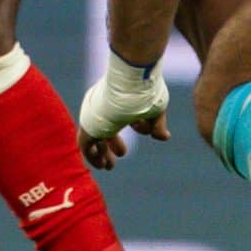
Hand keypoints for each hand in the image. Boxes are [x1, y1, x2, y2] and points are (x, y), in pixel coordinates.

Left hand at [78, 54, 171, 170]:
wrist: (128, 84)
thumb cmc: (144, 91)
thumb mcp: (154, 108)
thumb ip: (157, 124)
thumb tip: (164, 137)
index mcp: (120, 97)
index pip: (124, 113)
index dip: (136, 125)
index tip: (144, 129)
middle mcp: (104, 105)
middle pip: (105, 126)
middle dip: (112, 143)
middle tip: (123, 153)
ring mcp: (94, 115)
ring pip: (94, 137)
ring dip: (102, 153)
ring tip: (110, 166)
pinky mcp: (88, 126)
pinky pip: (85, 145)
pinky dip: (93, 156)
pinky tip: (102, 165)